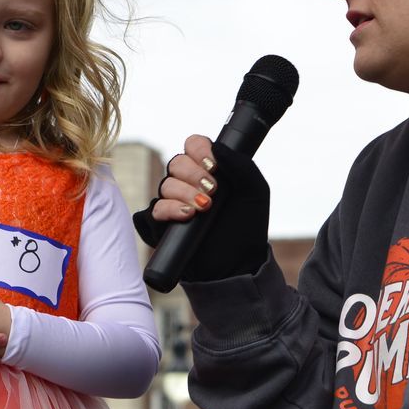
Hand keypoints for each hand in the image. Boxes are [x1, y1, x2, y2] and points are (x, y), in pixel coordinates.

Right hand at [130, 136, 270, 282]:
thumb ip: (240, 164)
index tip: (214, 166)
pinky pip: (153, 210)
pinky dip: (169, 209)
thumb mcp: (254, 191)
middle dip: (193, 174)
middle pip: (176, 162)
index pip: (193, 145)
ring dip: (185, 193)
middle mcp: (188, 183)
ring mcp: (174, 204)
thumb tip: (217, 148)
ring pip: (165, 185)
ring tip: (204, 208)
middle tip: (212, 190)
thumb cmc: (247, 226)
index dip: (200, 151)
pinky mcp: (163, 225)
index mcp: (208, 170)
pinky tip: (187, 216)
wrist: (238, 263)